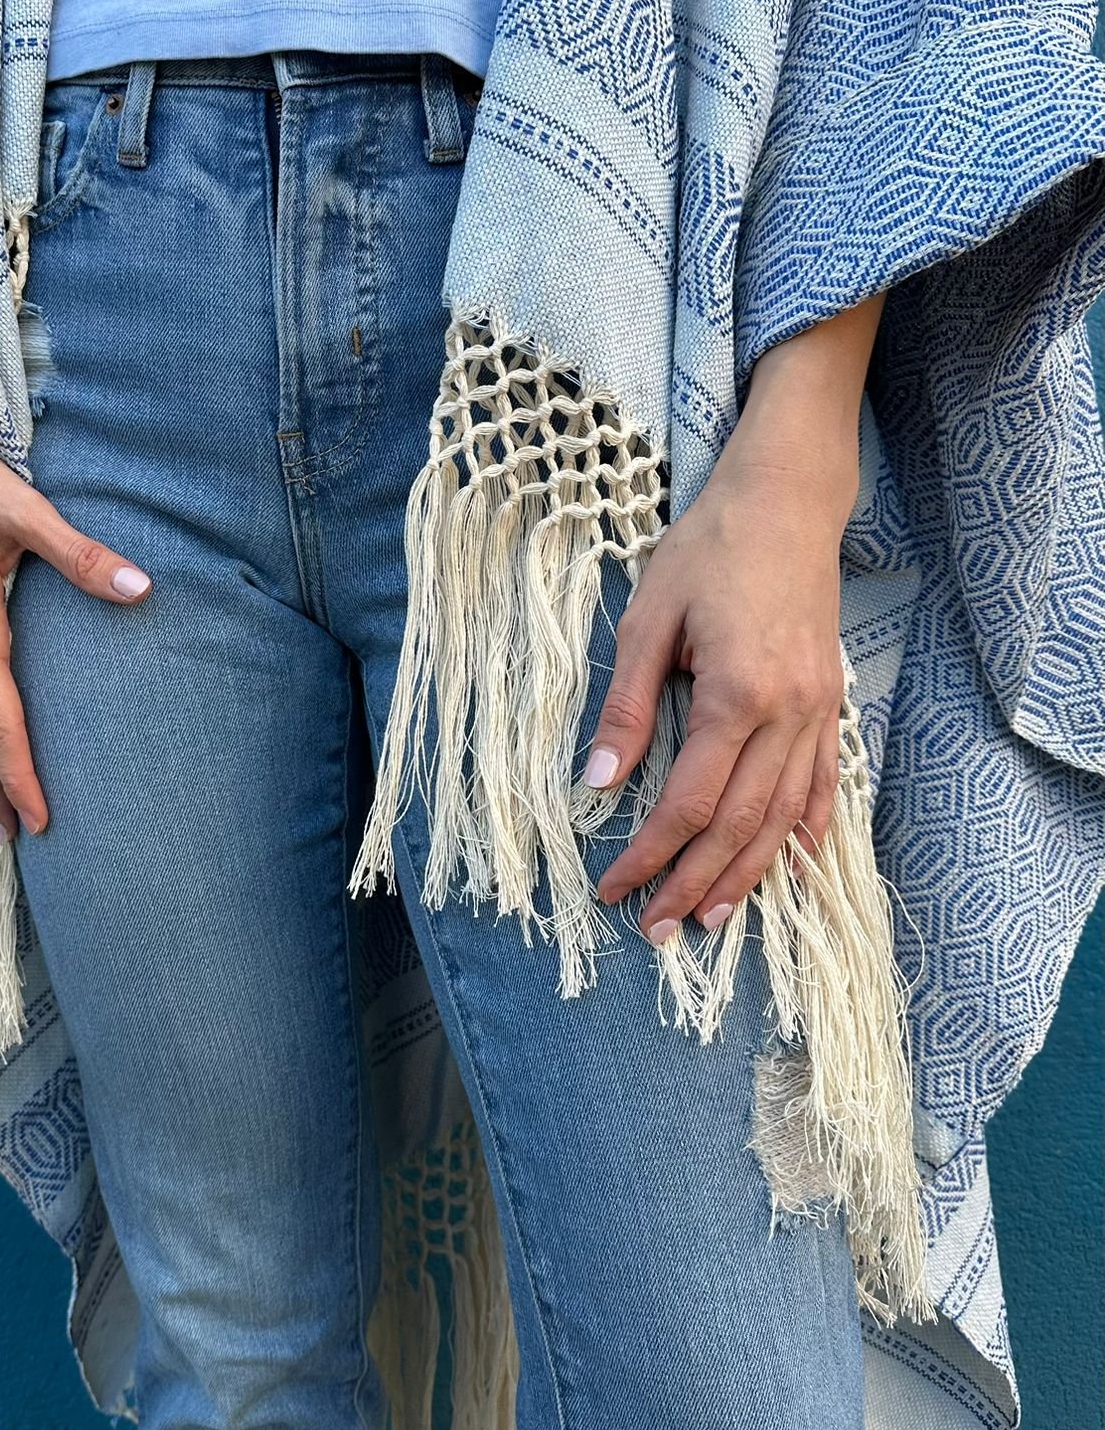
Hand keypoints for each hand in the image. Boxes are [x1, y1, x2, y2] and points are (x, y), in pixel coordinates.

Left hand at [582, 292, 884, 941]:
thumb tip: (597, 784)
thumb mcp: (647, 619)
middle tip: (658, 929)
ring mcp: (820, 711)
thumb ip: (626, 708)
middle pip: (739, 826)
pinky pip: (823, 782)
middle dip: (694, 883)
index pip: (688, 803)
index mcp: (736, 694)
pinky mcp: (833, 701)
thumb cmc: (708, 548)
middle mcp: (787, 714)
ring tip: (714, 918)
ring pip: (784, 817)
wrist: (788, 500)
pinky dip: (806, 830)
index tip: (614, 887)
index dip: (650, 855)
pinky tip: (792, 863)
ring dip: (749, 874)